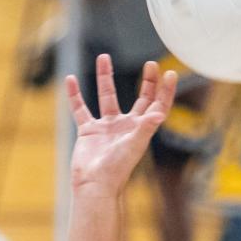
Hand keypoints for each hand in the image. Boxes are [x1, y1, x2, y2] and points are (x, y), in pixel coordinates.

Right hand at [67, 55, 176, 197]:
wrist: (95, 183)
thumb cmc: (117, 168)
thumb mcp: (133, 145)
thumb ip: (145, 128)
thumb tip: (159, 114)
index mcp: (141, 130)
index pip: (158, 106)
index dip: (165, 91)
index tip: (170, 73)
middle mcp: (127, 126)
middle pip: (140, 99)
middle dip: (147, 82)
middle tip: (151, 64)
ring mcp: (108, 127)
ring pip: (107, 97)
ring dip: (105, 78)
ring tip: (104, 57)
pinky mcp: (89, 131)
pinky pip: (81, 108)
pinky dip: (75, 95)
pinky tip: (71, 80)